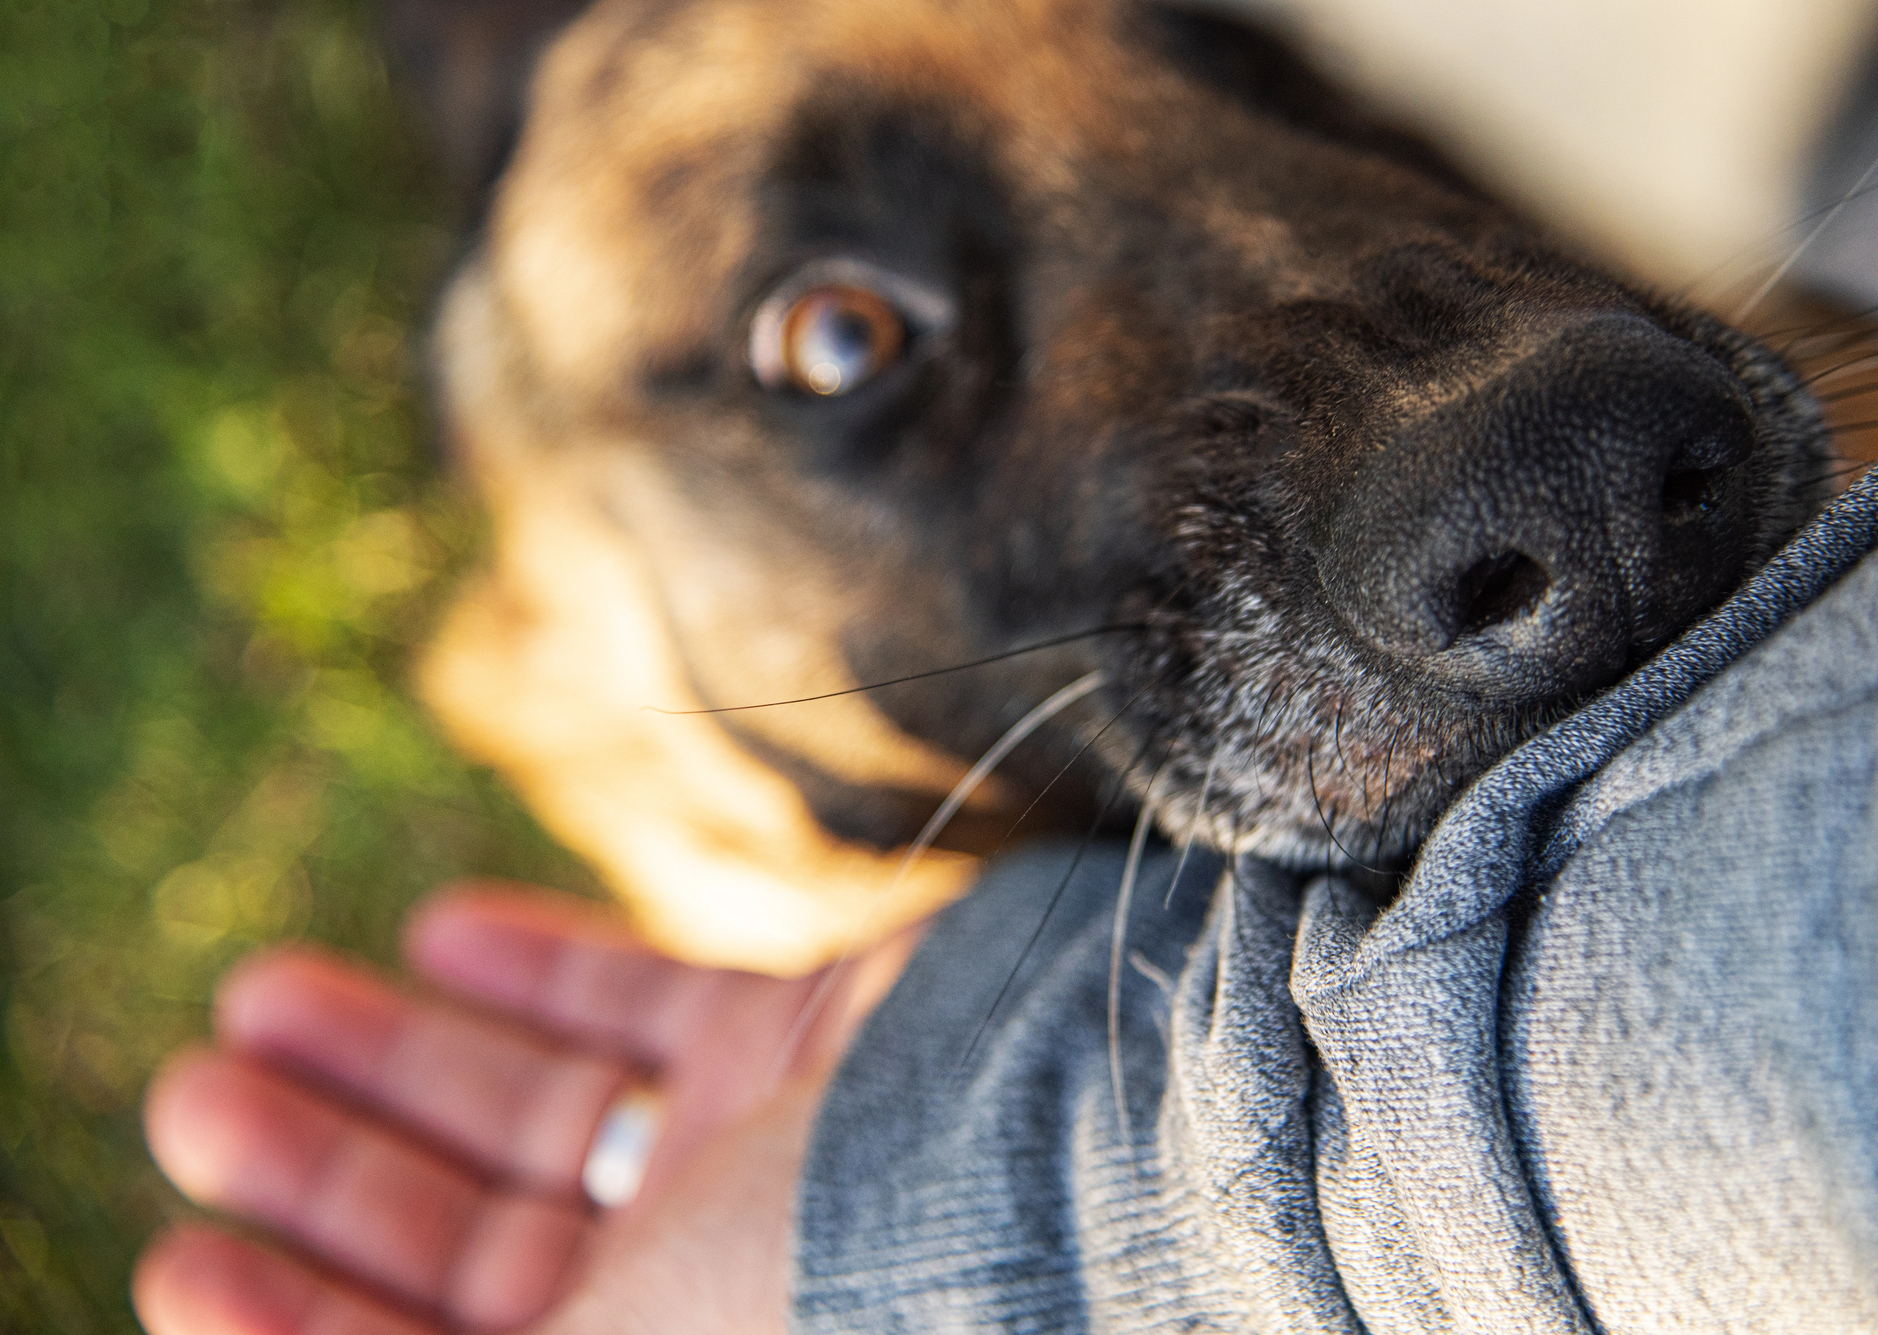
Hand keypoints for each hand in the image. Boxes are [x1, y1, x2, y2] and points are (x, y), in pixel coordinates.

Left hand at [134, 882, 914, 1333]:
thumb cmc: (832, 1297)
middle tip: (196, 1087)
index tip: (177, 1254)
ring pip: (544, 1108)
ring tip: (258, 990)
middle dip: (329, 1169)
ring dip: (404, 1056)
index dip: (300, 1325)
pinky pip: (647, 1003)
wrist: (1065, 1154)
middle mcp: (698, 1295)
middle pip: (474, 1235)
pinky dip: (544, 964)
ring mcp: (756, 1163)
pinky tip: (438, 930)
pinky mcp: (806, 1043)